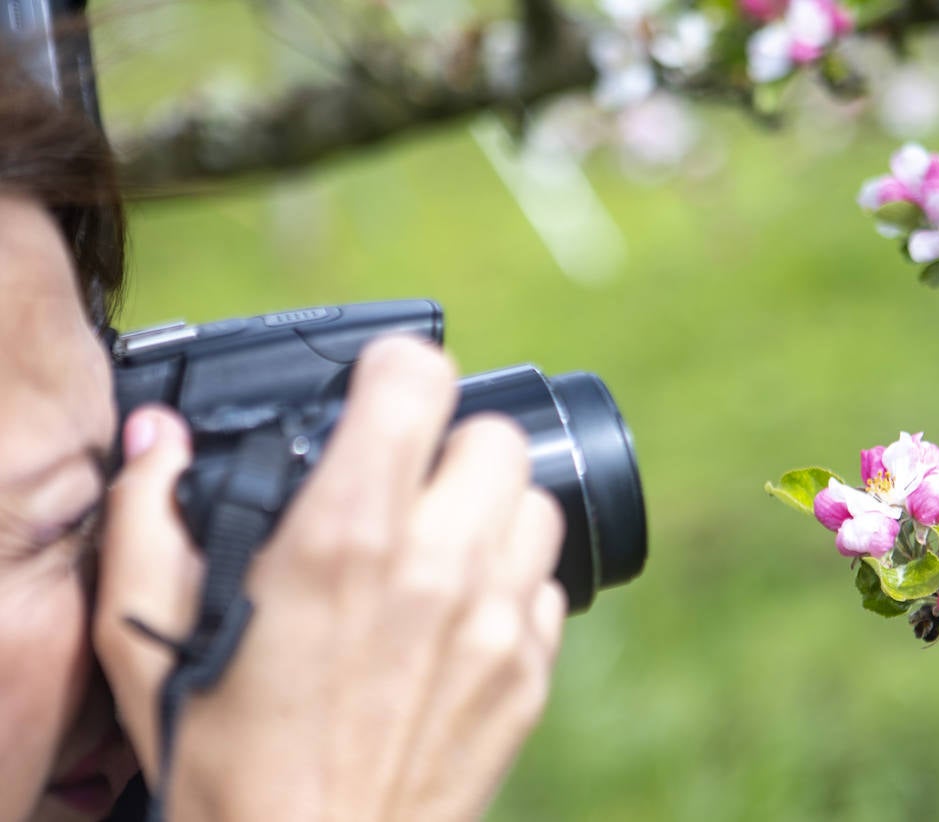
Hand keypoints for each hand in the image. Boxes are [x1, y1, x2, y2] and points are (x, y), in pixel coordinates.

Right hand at [95, 335, 565, 819]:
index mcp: (345, 537)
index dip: (396, 372)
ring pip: (535, 505)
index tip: (377, 393)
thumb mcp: (149, 637)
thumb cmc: (225, 766)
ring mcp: (499, 621)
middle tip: (406, 484)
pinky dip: (513, 585)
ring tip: (439, 548)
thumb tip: (162, 443)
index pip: (419, 379)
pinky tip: (461, 616)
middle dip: (451, 445)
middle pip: (497, 436)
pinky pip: (548, 587)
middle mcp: (439, 565)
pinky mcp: (532, 673)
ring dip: (491, 511)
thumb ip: (149, 518)